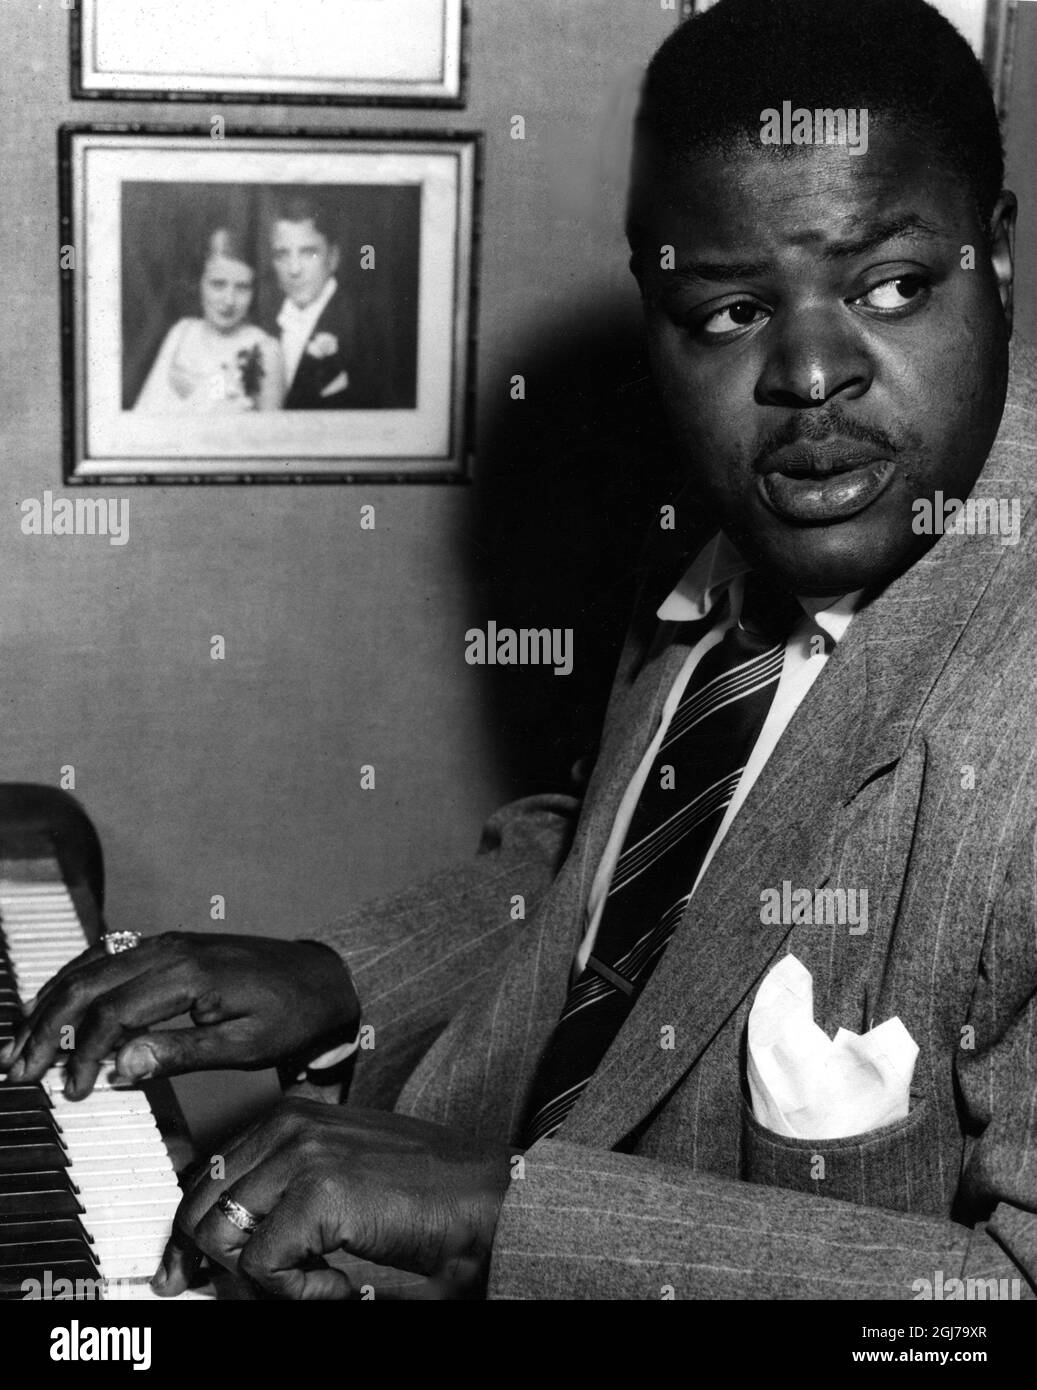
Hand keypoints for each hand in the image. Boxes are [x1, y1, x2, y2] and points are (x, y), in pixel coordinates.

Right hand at [0, 933, 357, 1098]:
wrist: (321, 979)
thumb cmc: (288, 1016)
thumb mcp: (244, 1046)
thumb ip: (181, 1054)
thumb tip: (119, 1067)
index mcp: (189, 973)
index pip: (113, 1012)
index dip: (83, 1055)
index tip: (70, 1092)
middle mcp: (170, 948)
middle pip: (89, 985)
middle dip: (48, 1028)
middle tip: (19, 1071)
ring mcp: (166, 942)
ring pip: (90, 966)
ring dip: (51, 1004)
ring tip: (21, 1043)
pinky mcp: (165, 945)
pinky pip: (106, 956)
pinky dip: (72, 980)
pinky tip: (52, 1004)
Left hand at [153, 1100, 514, 1299]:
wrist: (493, 1204)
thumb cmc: (432, 1200)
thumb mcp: (342, 1184)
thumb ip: (285, 1200)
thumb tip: (222, 1248)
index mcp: (293, 1118)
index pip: (209, 1174)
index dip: (195, 1233)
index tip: (188, 1271)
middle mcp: (290, 1126)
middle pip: (201, 1208)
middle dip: (214, 1264)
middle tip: (261, 1292)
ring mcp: (302, 1155)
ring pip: (222, 1239)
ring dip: (263, 1281)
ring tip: (321, 1282)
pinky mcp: (318, 1194)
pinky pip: (261, 1268)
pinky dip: (294, 1294)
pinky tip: (341, 1284)